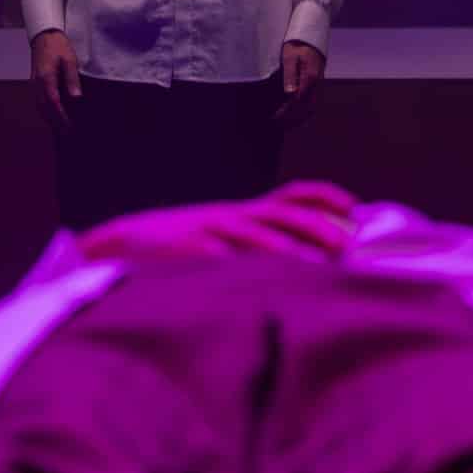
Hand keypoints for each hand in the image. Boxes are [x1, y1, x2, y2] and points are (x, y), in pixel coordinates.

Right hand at [30, 29, 80, 127]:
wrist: (43, 35)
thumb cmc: (58, 46)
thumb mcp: (70, 59)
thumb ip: (72, 78)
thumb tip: (76, 97)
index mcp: (46, 77)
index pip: (53, 102)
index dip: (61, 116)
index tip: (70, 125)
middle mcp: (36, 82)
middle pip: (44, 108)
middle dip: (55, 121)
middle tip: (68, 131)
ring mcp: (33, 83)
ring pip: (39, 106)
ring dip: (49, 118)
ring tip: (61, 127)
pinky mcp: (33, 82)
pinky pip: (37, 100)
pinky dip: (44, 111)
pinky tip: (52, 115)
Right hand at [79, 181, 358, 264]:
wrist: (119, 244)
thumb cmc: (178, 248)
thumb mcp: (222, 238)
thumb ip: (257, 245)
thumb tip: (305, 264)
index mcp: (241, 212)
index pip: (290, 196)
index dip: (323, 197)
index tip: (353, 208)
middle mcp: (228, 214)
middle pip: (280, 213)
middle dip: (314, 227)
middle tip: (344, 246)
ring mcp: (204, 228)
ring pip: (248, 232)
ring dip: (279, 248)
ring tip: (304, 265)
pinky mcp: (179, 247)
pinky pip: (206, 253)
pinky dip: (226, 262)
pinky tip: (246, 276)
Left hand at [275, 41, 326, 125]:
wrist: (310, 40)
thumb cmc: (297, 47)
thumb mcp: (290, 57)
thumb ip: (290, 74)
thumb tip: (290, 93)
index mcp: (310, 78)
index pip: (297, 101)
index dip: (285, 112)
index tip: (274, 118)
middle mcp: (317, 85)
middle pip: (305, 109)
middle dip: (291, 120)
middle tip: (276, 124)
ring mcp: (319, 88)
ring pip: (311, 110)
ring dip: (298, 120)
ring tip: (284, 126)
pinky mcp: (318, 89)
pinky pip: (313, 106)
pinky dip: (304, 116)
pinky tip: (294, 120)